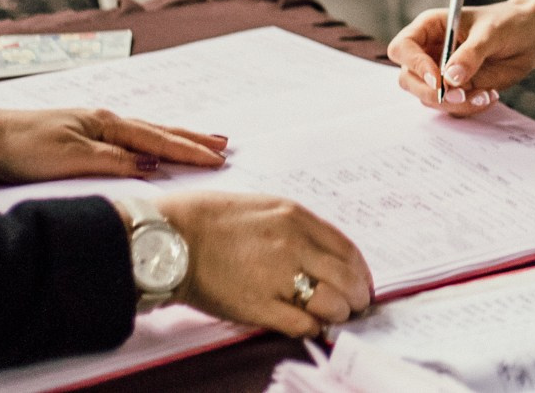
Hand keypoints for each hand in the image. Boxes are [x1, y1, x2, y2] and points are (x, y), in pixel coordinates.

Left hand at [0, 107, 227, 184]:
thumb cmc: (23, 149)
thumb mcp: (72, 159)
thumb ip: (115, 160)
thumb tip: (154, 163)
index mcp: (106, 124)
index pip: (157, 140)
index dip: (189, 151)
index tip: (219, 159)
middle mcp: (104, 122)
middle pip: (158, 131)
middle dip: (191, 139)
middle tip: (223, 144)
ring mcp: (92, 129)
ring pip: (145, 133)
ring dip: (175, 138)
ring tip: (199, 140)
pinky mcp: (79, 140)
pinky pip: (128, 140)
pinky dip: (150, 143)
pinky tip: (151, 148)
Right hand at [158, 191, 373, 334]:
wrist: (172, 237)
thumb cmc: (212, 219)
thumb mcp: (265, 207)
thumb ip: (297, 228)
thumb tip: (323, 255)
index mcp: (296, 218)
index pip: (348, 250)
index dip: (360, 273)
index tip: (361, 284)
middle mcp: (293, 245)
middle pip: (346, 280)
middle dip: (356, 298)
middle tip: (354, 307)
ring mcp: (276, 277)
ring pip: (331, 304)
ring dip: (337, 314)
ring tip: (331, 317)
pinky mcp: (257, 306)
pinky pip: (301, 324)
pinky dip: (311, 328)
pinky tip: (306, 325)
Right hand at [388, 0, 534, 115]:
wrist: (531, 35)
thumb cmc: (509, 23)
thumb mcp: (492, 33)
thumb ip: (471, 54)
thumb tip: (450, 78)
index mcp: (430, 28)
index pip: (403, 48)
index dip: (414, 65)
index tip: (439, 79)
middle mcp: (429, 52)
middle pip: (408, 79)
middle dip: (433, 93)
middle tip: (463, 94)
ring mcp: (441, 73)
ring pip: (429, 99)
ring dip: (456, 103)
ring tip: (487, 94)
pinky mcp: (456, 89)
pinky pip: (451, 107)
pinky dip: (469, 107)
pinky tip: (491, 95)